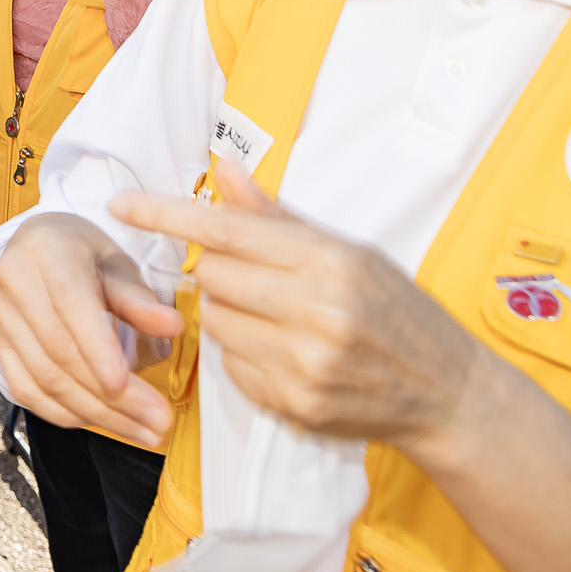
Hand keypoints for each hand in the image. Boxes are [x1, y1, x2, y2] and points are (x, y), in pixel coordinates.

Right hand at [0, 210, 185, 446]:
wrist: (37, 247)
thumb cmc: (82, 255)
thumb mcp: (117, 263)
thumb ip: (139, 298)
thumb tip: (171, 326)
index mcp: (47, 251)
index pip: (70, 304)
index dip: (97, 348)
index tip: (125, 383)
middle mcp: (14, 282)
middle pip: (60, 352)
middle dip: (112, 396)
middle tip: (157, 421)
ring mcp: (0, 315)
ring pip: (45, 378)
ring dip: (96, 413)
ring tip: (140, 430)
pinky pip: (26, 391)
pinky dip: (64, 414)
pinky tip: (99, 422)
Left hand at [108, 156, 481, 456]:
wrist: (449, 393)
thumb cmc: (396, 310)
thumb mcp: (349, 250)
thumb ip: (275, 215)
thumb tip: (221, 167)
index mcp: (330, 262)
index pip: (225, 232)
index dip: (165, 216)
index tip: (121, 206)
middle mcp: (316, 313)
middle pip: (212, 277)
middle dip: (219, 272)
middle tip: (257, 278)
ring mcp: (304, 364)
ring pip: (215, 323)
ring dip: (230, 315)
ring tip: (279, 318)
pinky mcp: (295, 404)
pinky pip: (233, 368)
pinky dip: (246, 356)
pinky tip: (287, 354)